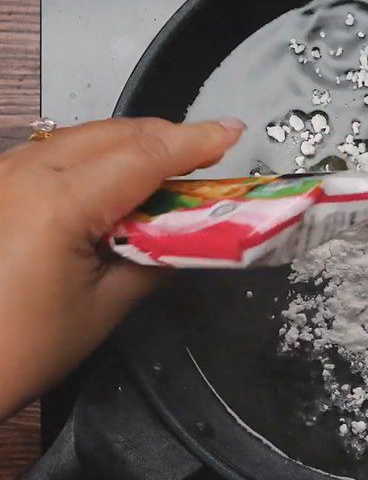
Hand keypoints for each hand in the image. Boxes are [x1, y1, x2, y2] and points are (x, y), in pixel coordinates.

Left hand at [0, 117, 243, 417]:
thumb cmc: (22, 346)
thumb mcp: (107, 305)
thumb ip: (156, 259)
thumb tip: (191, 234)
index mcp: (58, 202)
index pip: (144, 155)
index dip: (195, 141)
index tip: (233, 132)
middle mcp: (26, 172)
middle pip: (116, 132)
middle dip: (169, 138)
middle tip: (211, 154)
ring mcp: (5, 173)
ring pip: (87, 137)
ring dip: (136, 145)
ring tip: (174, 168)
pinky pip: (60, 153)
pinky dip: (102, 157)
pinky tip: (120, 181)